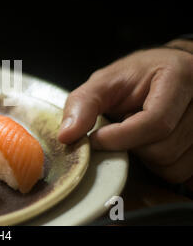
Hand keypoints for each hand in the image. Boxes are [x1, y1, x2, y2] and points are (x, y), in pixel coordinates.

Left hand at [58, 44, 192, 183]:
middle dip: (133, 147)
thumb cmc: (137, 77)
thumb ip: (83, 104)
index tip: (97, 138)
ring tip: (141, 135)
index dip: (120, 138)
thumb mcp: (105, 82)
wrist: (168, 73)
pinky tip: (156, 144)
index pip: (154, 122)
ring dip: (148, 158)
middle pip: (164, 149)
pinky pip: (185, 174)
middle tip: (124, 128)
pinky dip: (163, 166)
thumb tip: (66, 136)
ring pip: (174, 167)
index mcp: (178, 77)